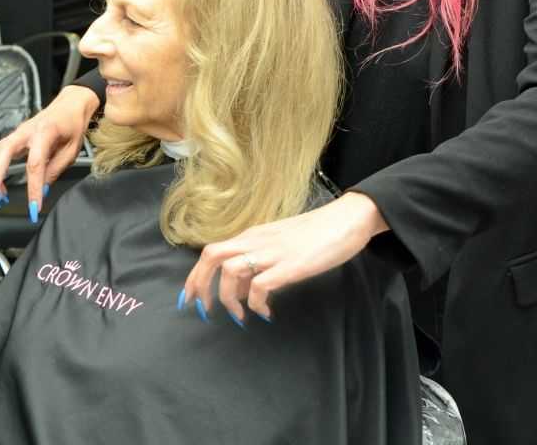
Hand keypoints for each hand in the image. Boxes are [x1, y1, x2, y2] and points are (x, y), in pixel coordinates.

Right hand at [0, 84, 98, 217]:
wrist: (72, 103)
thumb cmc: (73, 123)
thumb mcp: (72, 149)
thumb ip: (56, 169)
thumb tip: (43, 189)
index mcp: (45, 132)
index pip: (35, 164)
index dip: (33, 187)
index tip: (34, 206)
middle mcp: (27, 130)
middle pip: (3, 151)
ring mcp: (19, 132)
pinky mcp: (16, 136)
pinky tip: (0, 183)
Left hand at [181, 192, 387, 323]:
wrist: (346, 219)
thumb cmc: (316, 232)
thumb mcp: (280, 242)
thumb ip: (259, 259)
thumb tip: (244, 286)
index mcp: (253, 234)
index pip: (212, 250)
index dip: (195, 276)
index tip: (190, 298)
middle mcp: (257, 240)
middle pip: (212, 256)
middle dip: (199, 284)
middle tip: (203, 310)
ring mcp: (273, 252)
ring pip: (231, 271)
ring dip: (229, 299)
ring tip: (241, 317)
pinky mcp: (291, 265)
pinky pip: (261, 286)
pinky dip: (256, 304)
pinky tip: (265, 313)